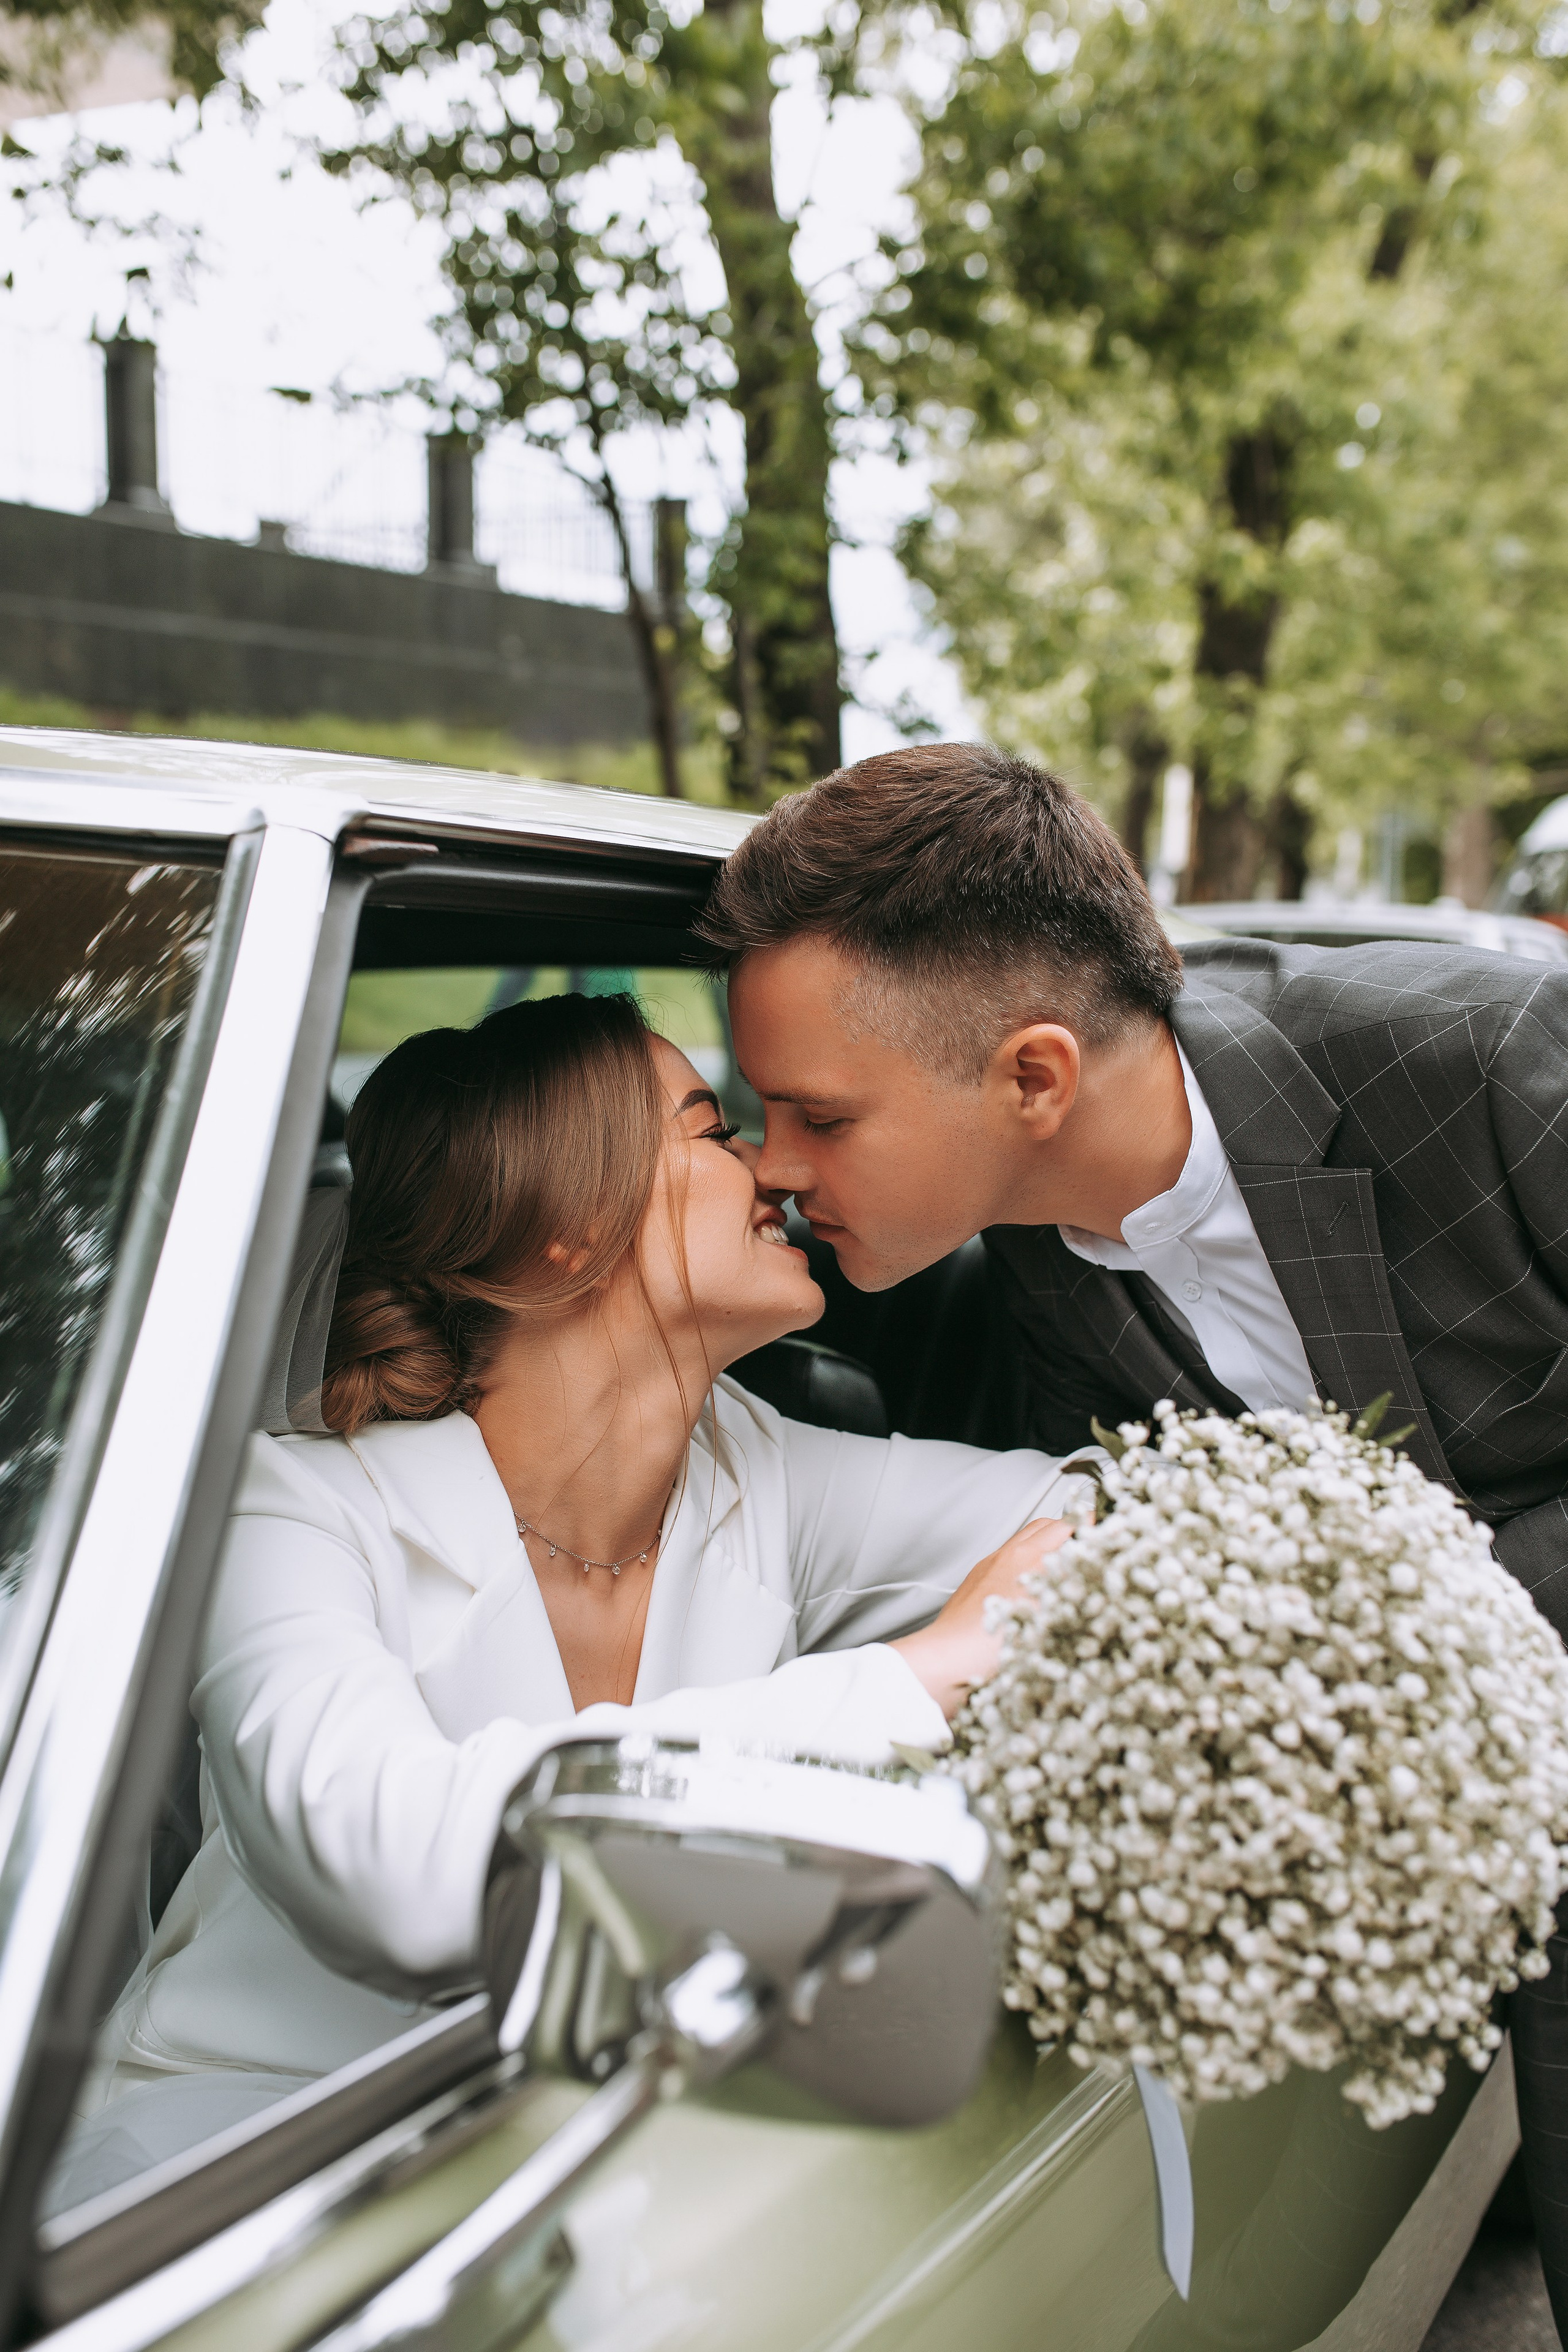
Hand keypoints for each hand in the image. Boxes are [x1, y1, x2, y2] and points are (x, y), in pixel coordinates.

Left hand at [891, 1518, 1073, 1721]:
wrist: (948, 1660)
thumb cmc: (994, 1646)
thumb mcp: (1049, 1618)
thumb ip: (1070, 1589)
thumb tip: (1087, 1575)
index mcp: (1029, 1559)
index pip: (1066, 1525)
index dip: (1088, 1524)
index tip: (1103, 1529)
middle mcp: (1007, 1556)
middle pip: (1044, 1526)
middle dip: (1068, 1529)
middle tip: (1086, 1543)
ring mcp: (988, 1566)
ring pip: (1022, 1541)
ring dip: (1043, 1544)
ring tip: (1060, 1565)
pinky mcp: (975, 1581)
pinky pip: (1004, 1559)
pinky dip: (1022, 1561)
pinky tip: (1029, 1586)